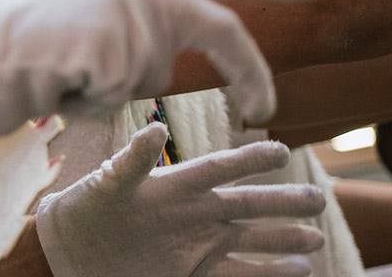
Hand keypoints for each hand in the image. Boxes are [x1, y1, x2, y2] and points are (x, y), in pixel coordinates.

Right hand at [0, 0, 316, 133]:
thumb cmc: (53, 31)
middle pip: (223, 31)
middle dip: (252, 70)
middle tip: (264, 107)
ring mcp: (136, 17)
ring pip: (155, 75)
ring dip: (119, 84)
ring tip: (79, 62)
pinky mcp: (115, 51)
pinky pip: (121, 92)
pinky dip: (93, 95)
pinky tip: (66, 73)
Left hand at [37, 123, 324, 276]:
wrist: (71, 252)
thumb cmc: (84, 210)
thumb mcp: (105, 184)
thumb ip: (131, 160)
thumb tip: (156, 130)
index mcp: (176, 186)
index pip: (220, 168)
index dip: (250, 158)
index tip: (282, 151)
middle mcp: (194, 214)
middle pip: (248, 205)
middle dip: (283, 203)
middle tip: (319, 200)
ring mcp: (198, 247)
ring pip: (252, 243)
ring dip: (284, 242)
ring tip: (315, 240)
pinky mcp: (195, 276)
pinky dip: (270, 276)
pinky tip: (301, 272)